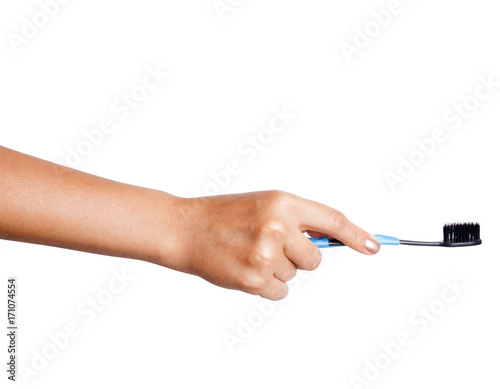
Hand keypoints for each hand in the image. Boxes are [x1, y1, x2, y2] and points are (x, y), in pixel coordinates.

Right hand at [167, 190, 379, 299]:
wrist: (187, 229)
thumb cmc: (225, 215)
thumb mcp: (264, 203)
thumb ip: (297, 219)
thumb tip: (332, 240)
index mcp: (282, 202)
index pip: (332, 220)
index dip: (356, 235)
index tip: (374, 247)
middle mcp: (277, 227)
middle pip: (316, 258)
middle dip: (300, 256)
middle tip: (270, 245)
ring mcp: (266, 255)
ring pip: (295, 274)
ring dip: (278, 268)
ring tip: (249, 252)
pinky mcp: (255, 279)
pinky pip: (281, 290)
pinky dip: (267, 285)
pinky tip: (245, 268)